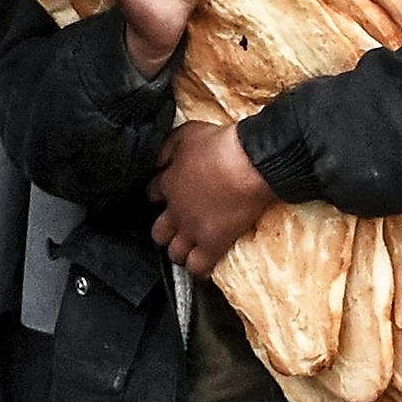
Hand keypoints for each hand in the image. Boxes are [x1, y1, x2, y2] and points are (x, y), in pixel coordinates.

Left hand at [150, 121, 276, 275]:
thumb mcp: (187, 133)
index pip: (152, 194)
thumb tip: (156, 161)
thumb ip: (168, 148)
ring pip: (174, 253)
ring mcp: (193, 230)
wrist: (249, 164)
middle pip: (158, 232)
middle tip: (178, 226)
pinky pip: (197, 267)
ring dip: (180, 251)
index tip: (169, 195)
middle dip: (166, 230)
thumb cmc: (221, 144)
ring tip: (191, 248)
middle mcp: (176, 211)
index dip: (160, 195)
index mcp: (169, 183)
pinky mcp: (212, 244)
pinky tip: (203, 265)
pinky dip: (198, 268)